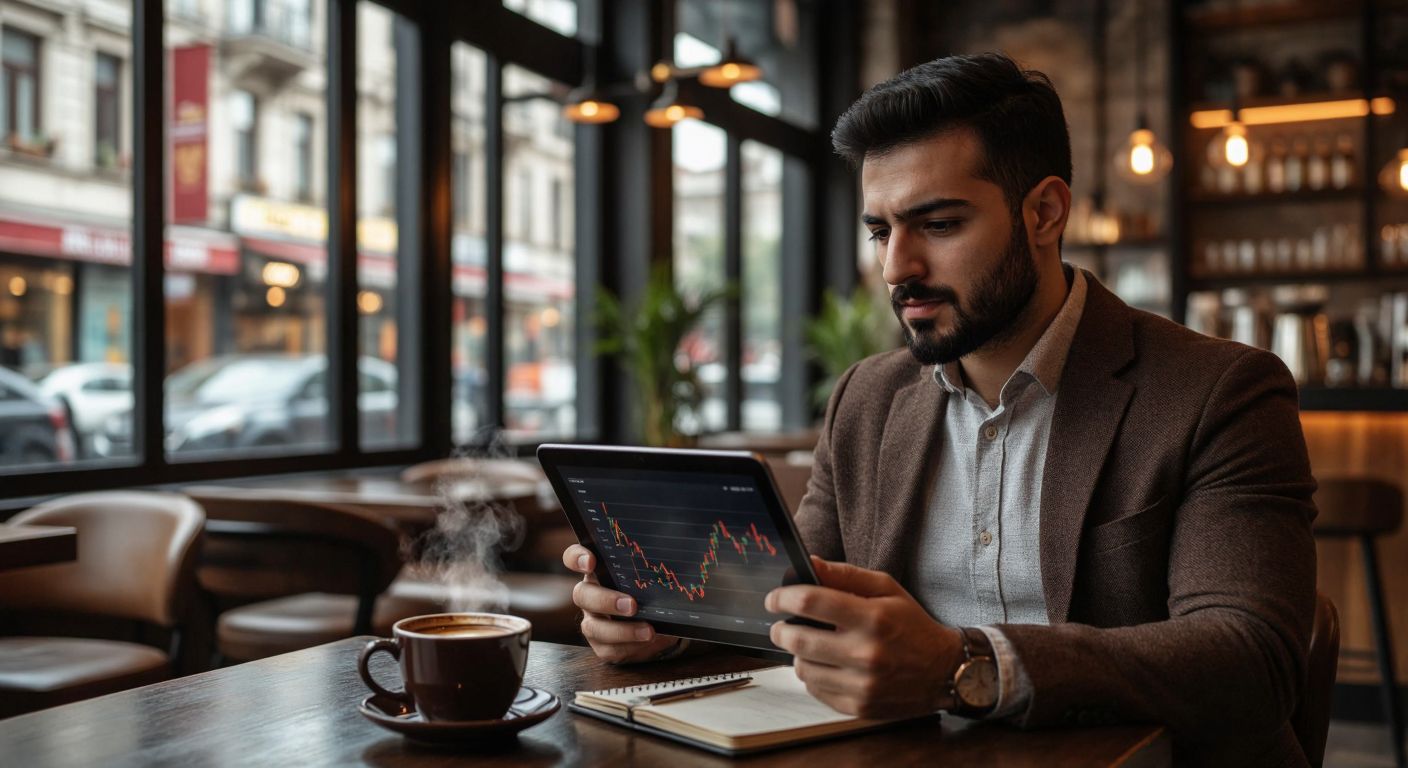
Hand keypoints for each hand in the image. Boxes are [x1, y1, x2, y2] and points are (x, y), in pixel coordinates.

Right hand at [563, 543, 680, 663]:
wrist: (654, 623)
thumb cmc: (649, 591)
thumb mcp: (650, 576)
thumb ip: (654, 568)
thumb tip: (680, 565)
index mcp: (598, 571)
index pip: (574, 558)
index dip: (577, 558)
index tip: (591, 561)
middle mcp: (589, 595)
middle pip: (582, 595)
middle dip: (606, 600)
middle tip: (632, 605)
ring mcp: (592, 621)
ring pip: (593, 627)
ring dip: (622, 631)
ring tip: (649, 631)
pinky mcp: (600, 645)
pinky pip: (608, 649)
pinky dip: (630, 647)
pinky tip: (647, 643)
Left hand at [765, 556, 963, 718]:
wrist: (943, 672)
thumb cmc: (912, 625)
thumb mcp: (886, 589)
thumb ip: (845, 574)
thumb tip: (810, 563)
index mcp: (873, 618)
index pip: (811, 602)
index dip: (783, 597)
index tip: (774, 599)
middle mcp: (866, 654)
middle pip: (799, 639)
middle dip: (781, 628)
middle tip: (782, 624)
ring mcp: (862, 685)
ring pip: (802, 668)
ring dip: (798, 653)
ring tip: (811, 644)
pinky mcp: (858, 707)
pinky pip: (815, 690)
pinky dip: (814, 675)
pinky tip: (828, 665)